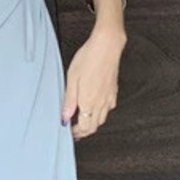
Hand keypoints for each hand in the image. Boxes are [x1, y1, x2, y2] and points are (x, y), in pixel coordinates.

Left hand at [62, 26, 124, 140]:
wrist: (107, 46)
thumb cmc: (89, 58)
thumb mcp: (72, 78)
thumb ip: (69, 100)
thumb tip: (65, 116)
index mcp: (88, 102)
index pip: (84, 127)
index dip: (76, 133)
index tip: (69, 131)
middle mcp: (101, 103)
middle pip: (94, 127)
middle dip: (83, 131)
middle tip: (74, 129)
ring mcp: (109, 98)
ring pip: (101, 119)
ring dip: (92, 123)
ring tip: (82, 119)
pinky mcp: (114, 92)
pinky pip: (108, 109)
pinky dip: (100, 113)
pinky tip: (94, 107)